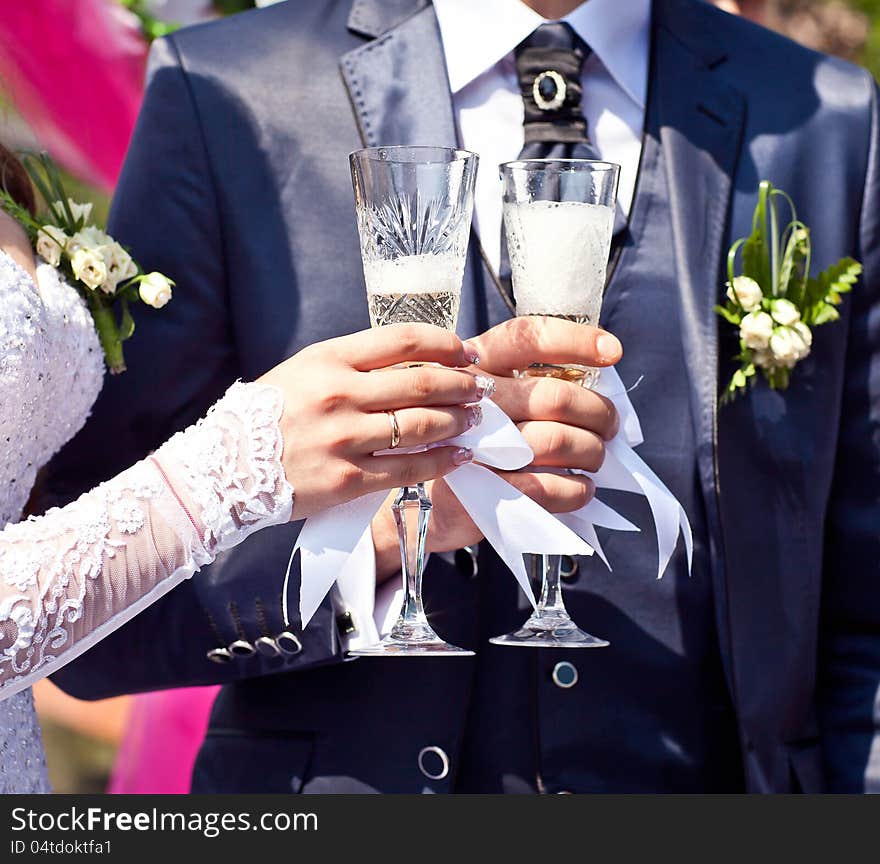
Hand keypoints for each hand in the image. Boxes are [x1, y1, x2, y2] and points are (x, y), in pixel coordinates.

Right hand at [259, 324, 491, 518]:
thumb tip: (413, 365)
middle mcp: (340, 394)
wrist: (224, 466)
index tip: (467, 351)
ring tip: (475, 419)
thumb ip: (353, 364)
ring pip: (421, 425)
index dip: (446, 344)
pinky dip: (442, 461)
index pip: (404, 340)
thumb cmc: (267, 415)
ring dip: (458, 420)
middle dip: (462, 384)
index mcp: (329, 359)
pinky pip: (409, 468)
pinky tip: (460, 456)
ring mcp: (344, 438)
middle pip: (422, 383)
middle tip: (482, 387)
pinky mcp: (348, 478)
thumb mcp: (304, 370)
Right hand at [372, 317, 621, 566]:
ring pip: (558, 441)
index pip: (526, 338)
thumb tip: (596, 390)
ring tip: (595, 458)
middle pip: (554, 395)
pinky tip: (581, 487)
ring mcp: (473, 444)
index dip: (573, 340)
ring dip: (592, 452)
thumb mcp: (484, 399)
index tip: (611, 351)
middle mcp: (469, 398)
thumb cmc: (467, 443)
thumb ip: (527, 385)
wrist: (421, 503)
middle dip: (599, 412)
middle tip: (609, 425)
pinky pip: (549, 487)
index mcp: (474, 363)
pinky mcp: (482, 490)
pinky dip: (578, 489)